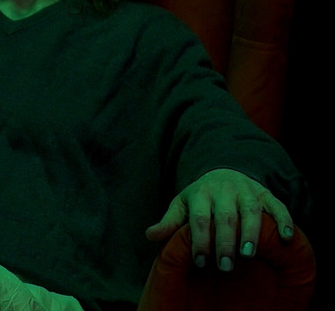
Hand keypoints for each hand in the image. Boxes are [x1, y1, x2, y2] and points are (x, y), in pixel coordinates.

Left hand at [145, 168, 294, 270]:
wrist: (223, 172)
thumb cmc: (201, 198)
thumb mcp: (182, 205)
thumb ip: (170, 221)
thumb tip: (149, 235)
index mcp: (201, 192)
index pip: (199, 217)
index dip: (199, 239)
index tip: (199, 262)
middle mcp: (223, 189)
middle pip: (224, 215)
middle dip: (224, 241)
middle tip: (224, 265)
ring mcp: (245, 189)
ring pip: (250, 209)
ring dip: (251, 231)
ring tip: (248, 254)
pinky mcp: (264, 192)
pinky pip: (276, 204)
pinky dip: (283, 220)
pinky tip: (286, 238)